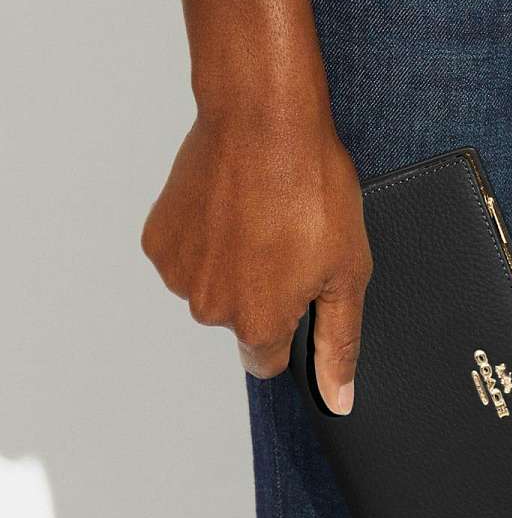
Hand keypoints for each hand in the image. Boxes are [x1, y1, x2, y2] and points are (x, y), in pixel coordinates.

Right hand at [141, 112, 371, 414]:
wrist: (264, 118)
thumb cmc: (312, 190)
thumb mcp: (347, 274)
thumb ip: (338, 344)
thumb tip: (337, 398)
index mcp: (257, 324)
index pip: (267, 361)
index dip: (288, 331)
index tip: (297, 294)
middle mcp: (209, 309)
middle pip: (238, 323)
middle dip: (261, 295)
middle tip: (284, 244)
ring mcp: (179, 273)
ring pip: (210, 289)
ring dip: (231, 266)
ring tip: (258, 220)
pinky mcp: (159, 240)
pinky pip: (186, 258)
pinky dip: (205, 242)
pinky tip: (229, 210)